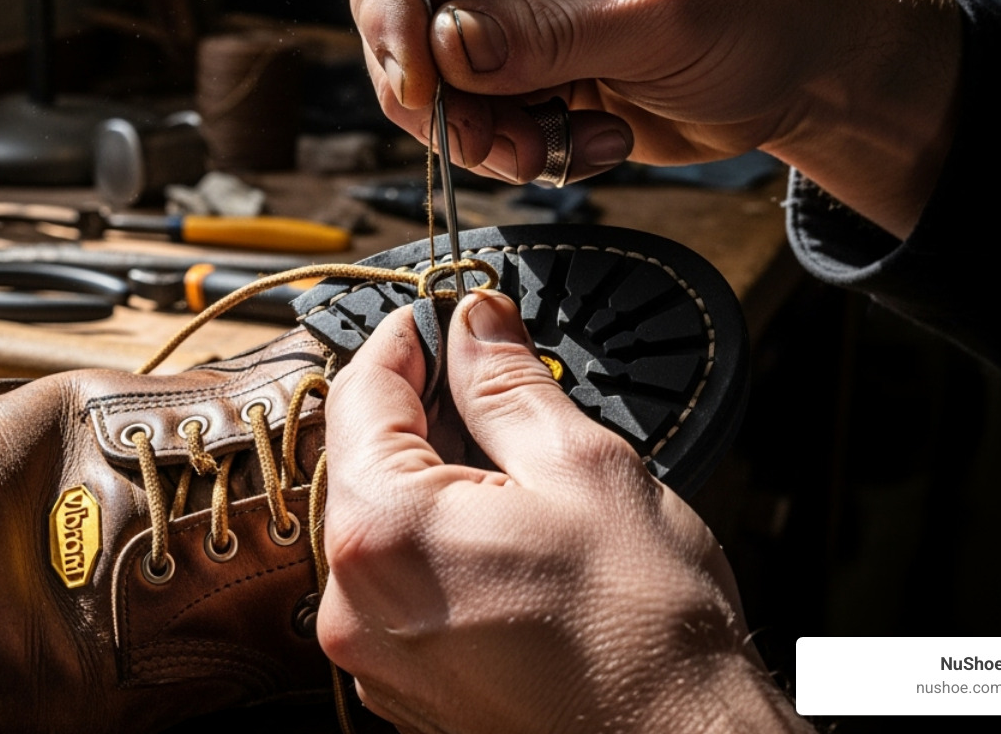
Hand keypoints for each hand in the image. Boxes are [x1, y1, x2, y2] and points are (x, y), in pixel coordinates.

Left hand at [318, 290, 810, 733]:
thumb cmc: (645, 634)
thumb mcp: (582, 467)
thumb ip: (507, 382)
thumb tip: (475, 323)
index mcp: (382, 532)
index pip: (359, 391)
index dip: (407, 338)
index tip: (445, 315)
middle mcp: (356, 601)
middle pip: (363, 457)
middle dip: (425, 411)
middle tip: (496, 386)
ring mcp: (375, 652)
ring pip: (383, 520)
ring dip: (436, 478)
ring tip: (520, 474)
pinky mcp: (406, 685)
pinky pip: (400, 582)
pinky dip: (441, 543)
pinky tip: (509, 539)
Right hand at [351, 0, 960, 237]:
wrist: (812, 71)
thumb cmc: (764, 11)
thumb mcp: (662, 16)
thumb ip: (548, 33)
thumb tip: (444, 47)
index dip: (401, 8)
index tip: (417, 85)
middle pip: (405, 10)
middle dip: (434, 88)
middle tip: (489, 139)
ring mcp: (519, 14)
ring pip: (434, 80)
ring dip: (480, 133)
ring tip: (551, 150)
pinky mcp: (529, 74)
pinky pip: (478, 121)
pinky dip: (516, 151)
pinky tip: (588, 146)